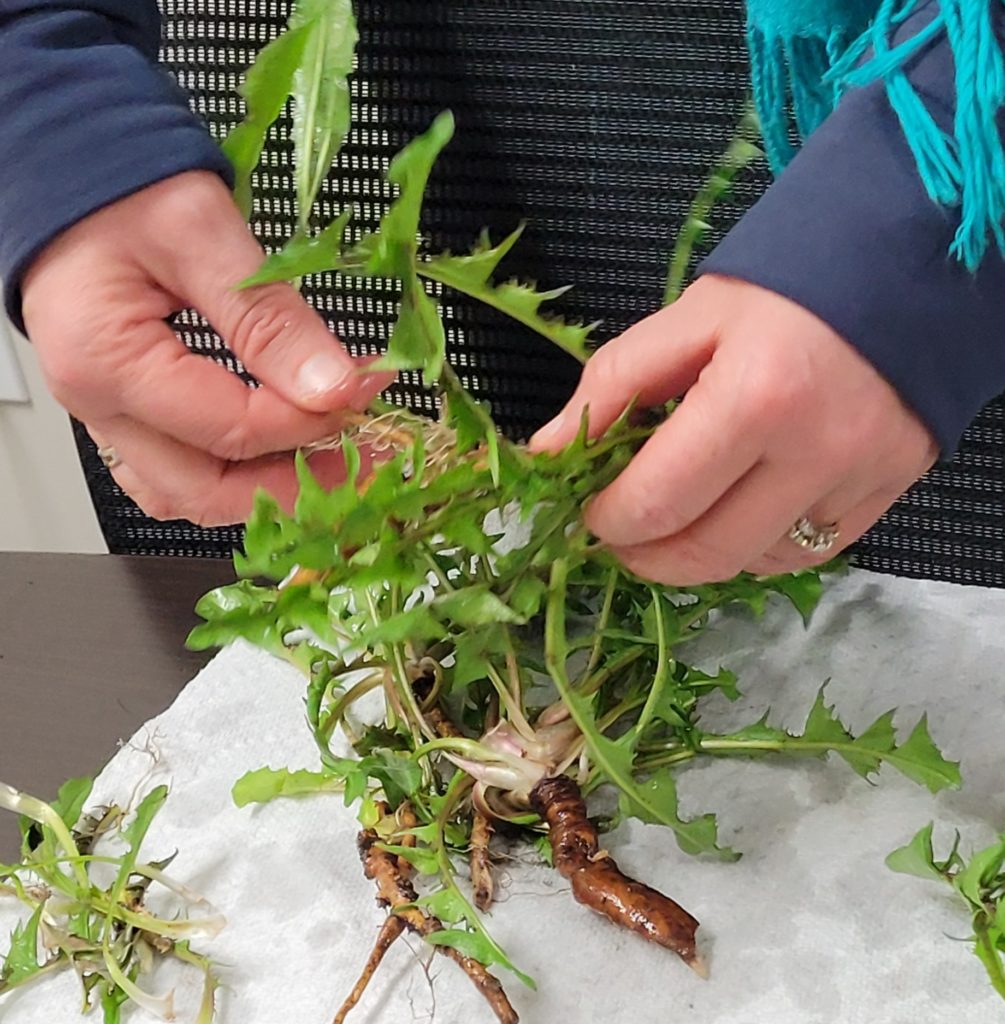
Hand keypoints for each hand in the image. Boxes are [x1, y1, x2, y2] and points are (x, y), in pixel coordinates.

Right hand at [21, 171, 389, 525]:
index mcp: (108, 363)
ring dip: (264, 487)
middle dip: (295, 484)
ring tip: (331, 457)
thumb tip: (334, 386)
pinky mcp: (123, 407)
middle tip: (364, 456)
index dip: (312, 420)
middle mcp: (97, 406)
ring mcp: (105, 414)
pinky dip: (232, 472)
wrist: (65, 161)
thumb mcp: (201, 231)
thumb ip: (267, 315)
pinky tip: (279, 452)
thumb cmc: (118, 183)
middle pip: (207, 490)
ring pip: (189, 493)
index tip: (368, 388)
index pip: (233, 431)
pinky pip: (176, 470)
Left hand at [530, 275, 937, 584]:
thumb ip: (612, 386)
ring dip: (700, 553)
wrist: (904, 269)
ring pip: (754, 563)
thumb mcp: (689, 318)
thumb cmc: (785, 289)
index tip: (591, 509)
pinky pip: (808, 553)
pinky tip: (738, 513)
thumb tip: (546, 454)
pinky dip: (757, 546)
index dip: (608, 520)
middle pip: (705, 553)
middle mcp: (814, 453)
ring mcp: (860, 480)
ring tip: (680, 515)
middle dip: (644, 556)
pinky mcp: (890, 491)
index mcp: (754, 398)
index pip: (659, 502)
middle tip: (621, 533)